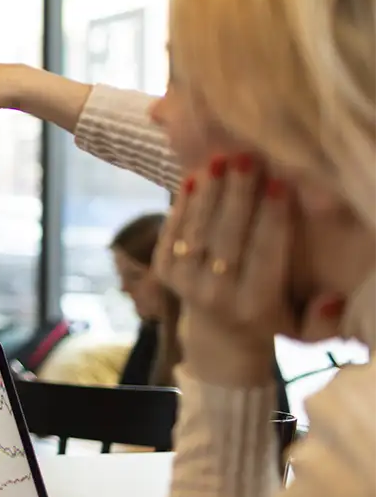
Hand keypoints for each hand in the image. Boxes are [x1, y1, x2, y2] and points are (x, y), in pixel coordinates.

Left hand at [153, 155, 344, 384]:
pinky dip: (181, 205)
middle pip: (227, 238)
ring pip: (196, 233)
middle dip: (237, 196)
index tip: (279, 183)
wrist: (220, 337)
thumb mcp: (299, 321)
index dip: (271, 218)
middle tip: (245, 159)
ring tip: (219, 160)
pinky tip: (193, 178)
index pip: (265, 254)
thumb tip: (332, 296)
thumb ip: (320, 314)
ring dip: (208, 193)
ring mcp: (185, 284)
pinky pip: (171, 234)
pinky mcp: (164, 274)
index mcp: (254, 307)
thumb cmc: (270, 315)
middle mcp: (216, 296)